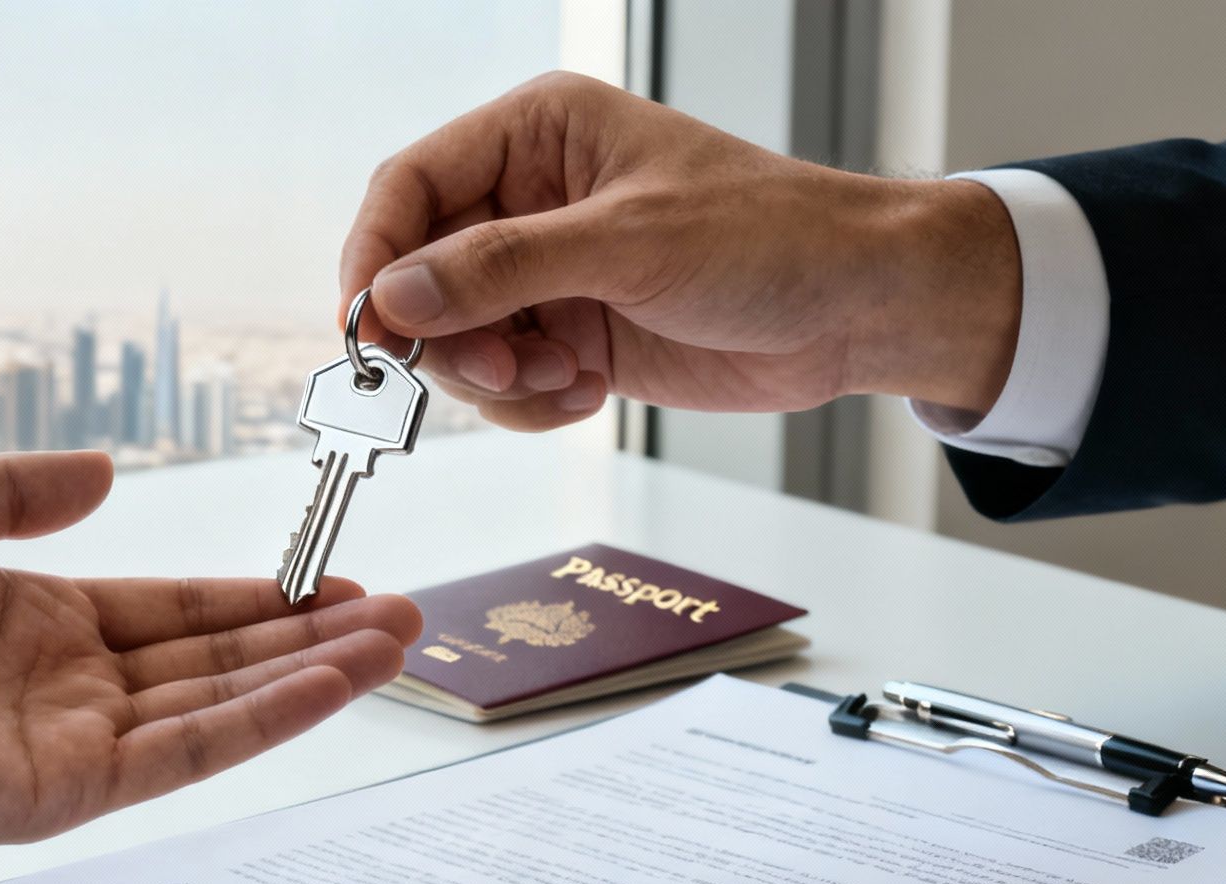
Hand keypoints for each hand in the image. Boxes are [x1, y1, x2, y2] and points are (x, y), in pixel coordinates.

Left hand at [0, 452, 423, 858]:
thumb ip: (17, 491)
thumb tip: (106, 470)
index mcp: (37, 617)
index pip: (176, 611)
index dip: (257, 598)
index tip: (332, 579)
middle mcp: (67, 685)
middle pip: (218, 663)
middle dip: (311, 640)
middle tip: (402, 614)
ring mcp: (70, 742)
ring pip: (219, 708)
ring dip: (311, 679)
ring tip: (398, 644)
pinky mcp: (62, 791)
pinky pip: (183, 753)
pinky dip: (262, 720)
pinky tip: (327, 683)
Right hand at [342, 71, 1020, 430]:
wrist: (859, 308)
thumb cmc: (771, 238)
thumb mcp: (628, 244)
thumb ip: (502, 269)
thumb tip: (393, 298)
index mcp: (537, 135)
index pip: (410, 187)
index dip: (375, 256)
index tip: (366, 328)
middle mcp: (530, 200)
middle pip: (421, 274)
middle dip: (446, 335)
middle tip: (495, 371)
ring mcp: (548, 274)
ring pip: (456, 340)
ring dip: (496, 379)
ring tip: (564, 379)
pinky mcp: (571, 335)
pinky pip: (505, 384)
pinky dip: (531, 404)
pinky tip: (588, 392)